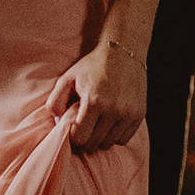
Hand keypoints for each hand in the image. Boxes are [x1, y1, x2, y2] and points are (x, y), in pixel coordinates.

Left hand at [52, 36, 147, 154]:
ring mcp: (129, 113)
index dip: (73, 136)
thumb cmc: (93, 65)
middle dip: (85, 138)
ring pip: (109, 143)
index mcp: (94, 101)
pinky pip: (124, 139)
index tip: (72, 127)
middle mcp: (114, 109)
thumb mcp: (68, 77)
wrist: (123, 52)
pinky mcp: (139, 114)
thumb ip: (55, 100)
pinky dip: (115, 135)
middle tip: (83, 127)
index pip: (80, 137)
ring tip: (96, 123)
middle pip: (94, 143)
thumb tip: (56, 121)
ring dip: (100, 138)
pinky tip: (110, 123)